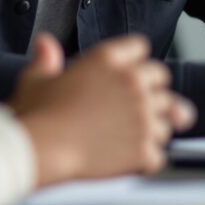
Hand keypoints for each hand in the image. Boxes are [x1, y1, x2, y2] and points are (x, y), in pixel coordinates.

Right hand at [10, 34, 196, 186]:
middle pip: (162, 79)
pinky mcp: (143, 148)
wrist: (40, 148)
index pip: (140, 48)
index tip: (129, 74)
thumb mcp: (36, 80)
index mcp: (108, 59)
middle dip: (153, 90)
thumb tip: (45, 42)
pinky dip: (147, 161)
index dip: (135, 61)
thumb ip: (46, 59)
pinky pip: (159, 154)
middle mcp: (132, 82)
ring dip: (154, 127)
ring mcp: (142, 115)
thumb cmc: (37, 114)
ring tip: (135, 137)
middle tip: (139, 106)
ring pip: (169, 118)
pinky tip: (132, 162)